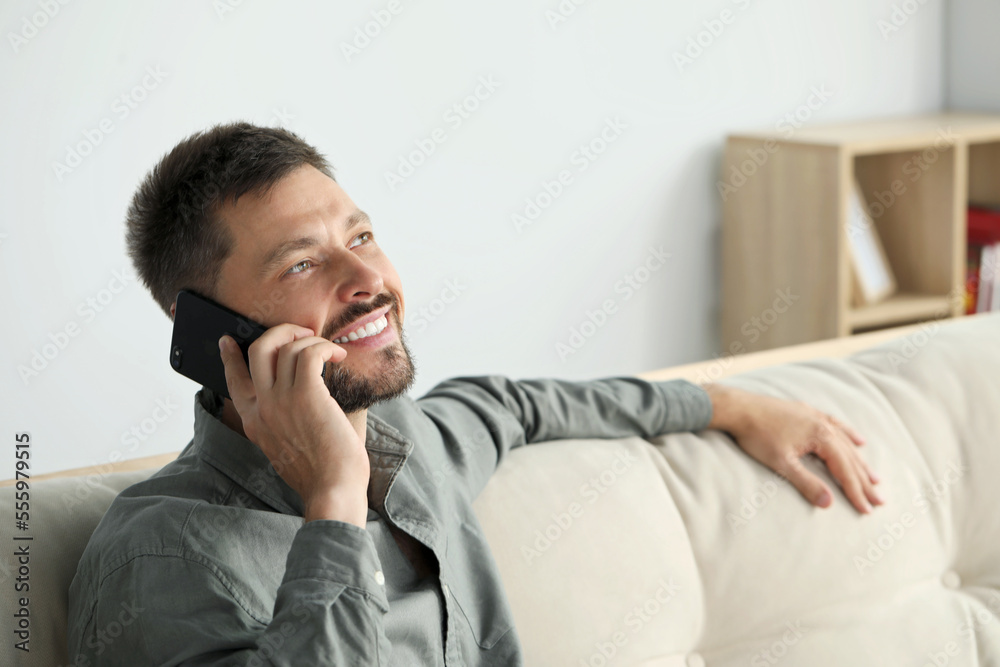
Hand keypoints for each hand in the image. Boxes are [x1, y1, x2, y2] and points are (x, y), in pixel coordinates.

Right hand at [219, 323, 369, 526]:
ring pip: (286, 347)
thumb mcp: (287, 446)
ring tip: (330, 351)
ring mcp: (281, 401)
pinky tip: (338, 357)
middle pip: (257, 350)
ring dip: (311, 341)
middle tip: (303, 333)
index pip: (233, 382)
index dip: (230, 357)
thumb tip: (305, 393)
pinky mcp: (307, 396)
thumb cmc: (321, 472)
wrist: (331, 490)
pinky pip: (310, 354)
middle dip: (281, 332)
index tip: (229, 341)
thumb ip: (285, 420)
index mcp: (254, 422)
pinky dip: (325, 348)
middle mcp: (262, 408)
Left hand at [702, 383, 882, 513]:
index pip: (844, 471)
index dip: (856, 492)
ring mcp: (816, 417)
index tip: (867, 510)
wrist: (739, 408)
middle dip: (864, 481)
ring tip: (875, 478)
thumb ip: (806, 483)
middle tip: (879, 500)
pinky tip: (859, 440)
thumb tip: (829, 503)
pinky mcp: (807, 412)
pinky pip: (836, 424)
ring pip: (845, 442)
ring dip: (860, 461)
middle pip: (850, 458)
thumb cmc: (757, 435)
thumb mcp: (781, 463)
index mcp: (821, 437)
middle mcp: (824, 425)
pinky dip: (849, 434)